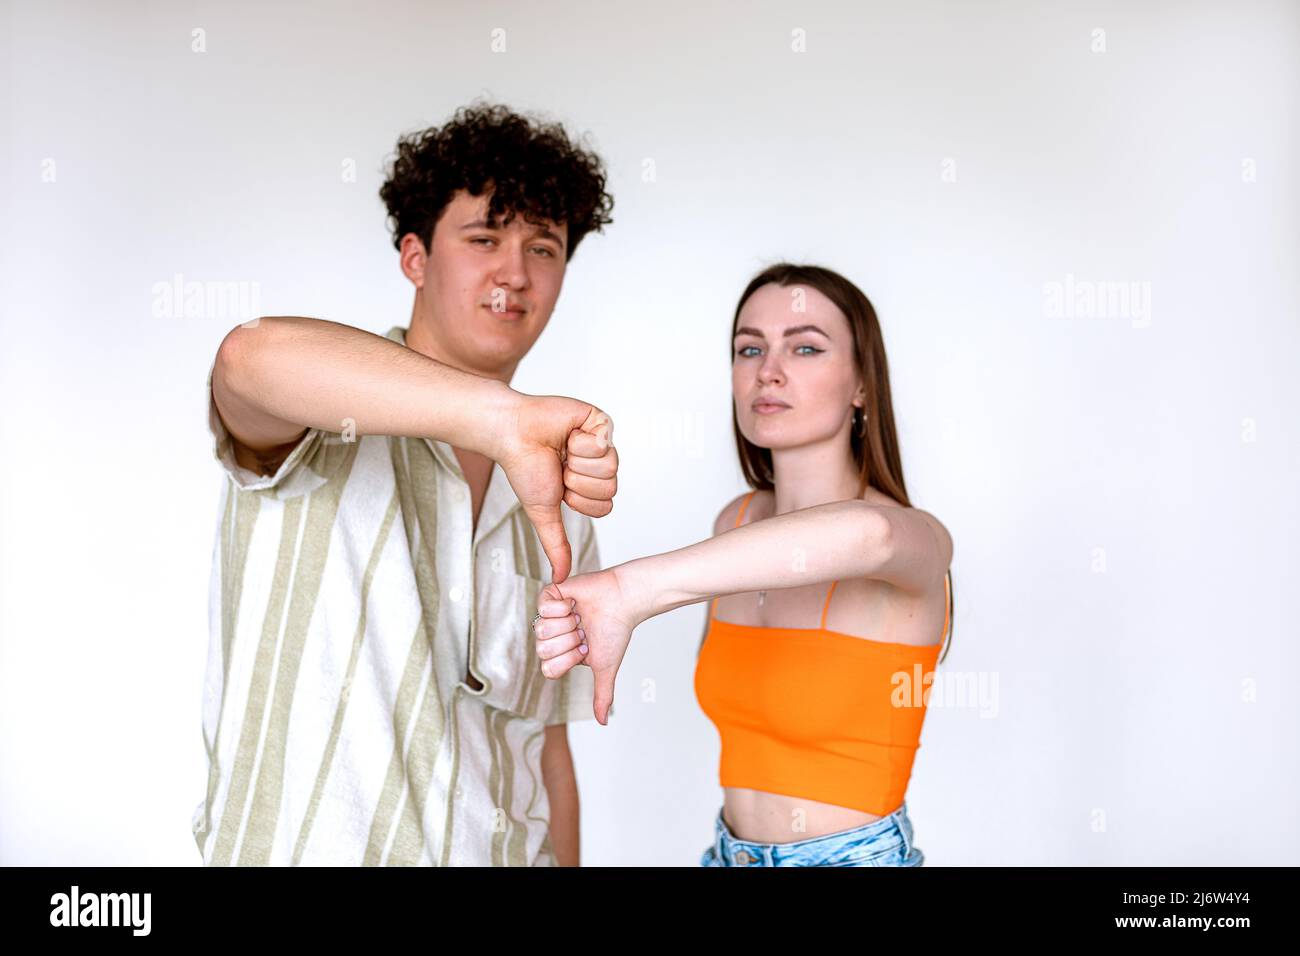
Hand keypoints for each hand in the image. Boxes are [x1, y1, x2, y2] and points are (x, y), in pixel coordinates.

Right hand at [497, 394, 617, 582]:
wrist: (513, 434)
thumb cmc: (525, 469)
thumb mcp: (544, 513)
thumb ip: (556, 545)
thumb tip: (561, 577)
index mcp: (589, 485)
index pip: (606, 506)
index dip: (580, 500)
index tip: (560, 486)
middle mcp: (599, 465)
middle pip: (611, 488)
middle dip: (578, 481)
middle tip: (561, 466)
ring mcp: (602, 442)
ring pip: (611, 466)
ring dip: (578, 461)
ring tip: (563, 449)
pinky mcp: (601, 421)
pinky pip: (605, 442)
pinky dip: (581, 441)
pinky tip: (568, 434)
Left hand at [534, 568, 638, 725]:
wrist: (623, 601)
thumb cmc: (615, 631)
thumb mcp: (605, 668)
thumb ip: (601, 695)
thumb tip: (603, 722)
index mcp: (561, 654)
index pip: (548, 668)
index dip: (567, 659)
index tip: (585, 649)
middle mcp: (552, 636)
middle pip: (543, 650)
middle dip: (569, 641)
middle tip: (583, 631)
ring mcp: (548, 616)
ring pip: (541, 629)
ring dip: (567, 624)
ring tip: (579, 617)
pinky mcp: (549, 596)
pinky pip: (543, 608)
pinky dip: (563, 607)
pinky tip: (574, 603)